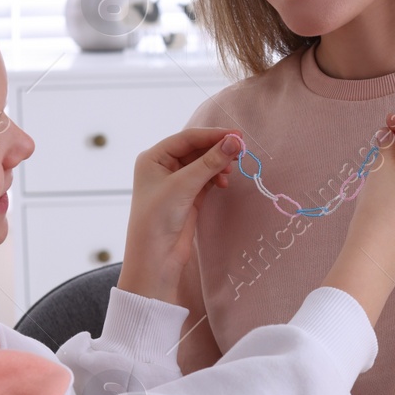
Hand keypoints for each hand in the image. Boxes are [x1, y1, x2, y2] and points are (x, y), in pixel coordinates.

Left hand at [116, 127, 239, 304]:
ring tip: (231, 170)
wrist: (155, 259)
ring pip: (203, 164)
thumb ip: (210, 162)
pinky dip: (216, 178)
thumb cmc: (158, 218)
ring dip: (218, 164)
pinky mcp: (187, 197)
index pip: (187, 138)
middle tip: (241, 150)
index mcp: (153, 158)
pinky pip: (206, 179)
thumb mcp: (184, 185)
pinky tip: (224, 183)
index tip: (238, 136)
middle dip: (217, 149)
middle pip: (196, 149)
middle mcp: (162, 167)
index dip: (212, 135)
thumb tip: (235, 142)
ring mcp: (175, 182)